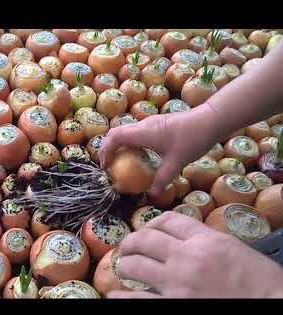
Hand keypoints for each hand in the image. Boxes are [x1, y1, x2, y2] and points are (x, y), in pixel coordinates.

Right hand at [99, 106, 220, 195]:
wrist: (210, 120)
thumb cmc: (192, 139)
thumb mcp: (176, 163)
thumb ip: (162, 179)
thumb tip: (152, 194)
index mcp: (143, 133)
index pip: (114, 137)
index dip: (105, 150)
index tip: (105, 165)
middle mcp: (143, 125)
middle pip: (116, 132)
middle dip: (108, 147)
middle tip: (108, 164)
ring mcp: (151, 123)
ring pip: (126, 131)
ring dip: (120, 144)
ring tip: (121, 160)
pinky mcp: (158, 123)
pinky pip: (137, 132)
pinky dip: (131, 142)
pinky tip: (140, 155)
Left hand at [108, 212, 282, 297]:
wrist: (273, 305)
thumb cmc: (261, 282)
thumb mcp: (235, 250)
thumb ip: (206, 242)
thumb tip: (183, 240)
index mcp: (206, 240)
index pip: (170, 220)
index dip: (153, 222)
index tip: (147, 229)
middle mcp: (187, 257)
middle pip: (146, 238)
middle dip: (131, 241)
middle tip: (125, 247)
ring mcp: (178, 283)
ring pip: (136, 265)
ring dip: (125, 264)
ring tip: (122, 266)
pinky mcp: (173, 305)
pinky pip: (138, 299)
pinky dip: (122, 296)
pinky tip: (115, 294)